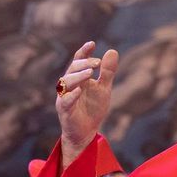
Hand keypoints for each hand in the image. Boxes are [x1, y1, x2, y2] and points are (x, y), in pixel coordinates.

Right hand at [56, 41, 119, 165]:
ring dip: (78, 76)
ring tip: (90, 73)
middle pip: (72, 69)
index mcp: (78, 78)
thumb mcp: (104, 88)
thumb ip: (107, 72)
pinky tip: (80, 90)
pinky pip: (65, 101)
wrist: (86, 132)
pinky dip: (72, 95)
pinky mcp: (64, 110)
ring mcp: (65, 97)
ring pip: (66, 82)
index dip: (84, 52)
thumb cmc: (93, 108)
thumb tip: (112, 50)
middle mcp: (69, 85)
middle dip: (83, 64)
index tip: (92, 43)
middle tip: (97, 63)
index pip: (78, 61)